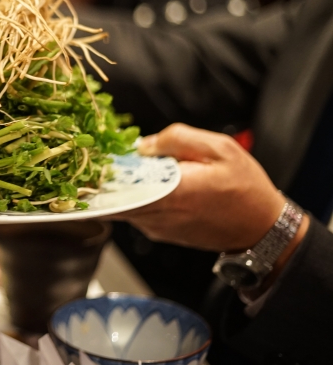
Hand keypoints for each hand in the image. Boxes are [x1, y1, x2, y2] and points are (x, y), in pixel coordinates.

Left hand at [111, 123, 306, 253]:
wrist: (262, 229)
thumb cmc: (246, 189)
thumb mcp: (220, 149)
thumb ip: (177, 138)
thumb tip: (143, 144)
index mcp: (171, 191)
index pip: (120, 180)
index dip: (110, 162)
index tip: (109, 148)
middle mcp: (157, 214)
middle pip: (115, 192)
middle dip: (113, 172)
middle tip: (122, 155)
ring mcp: (155, 227)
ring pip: (123, 202)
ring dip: (127, 184)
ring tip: (143, 167)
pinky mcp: (159, 233)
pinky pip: (137, 210)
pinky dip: (139, 196)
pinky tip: (155, 183)